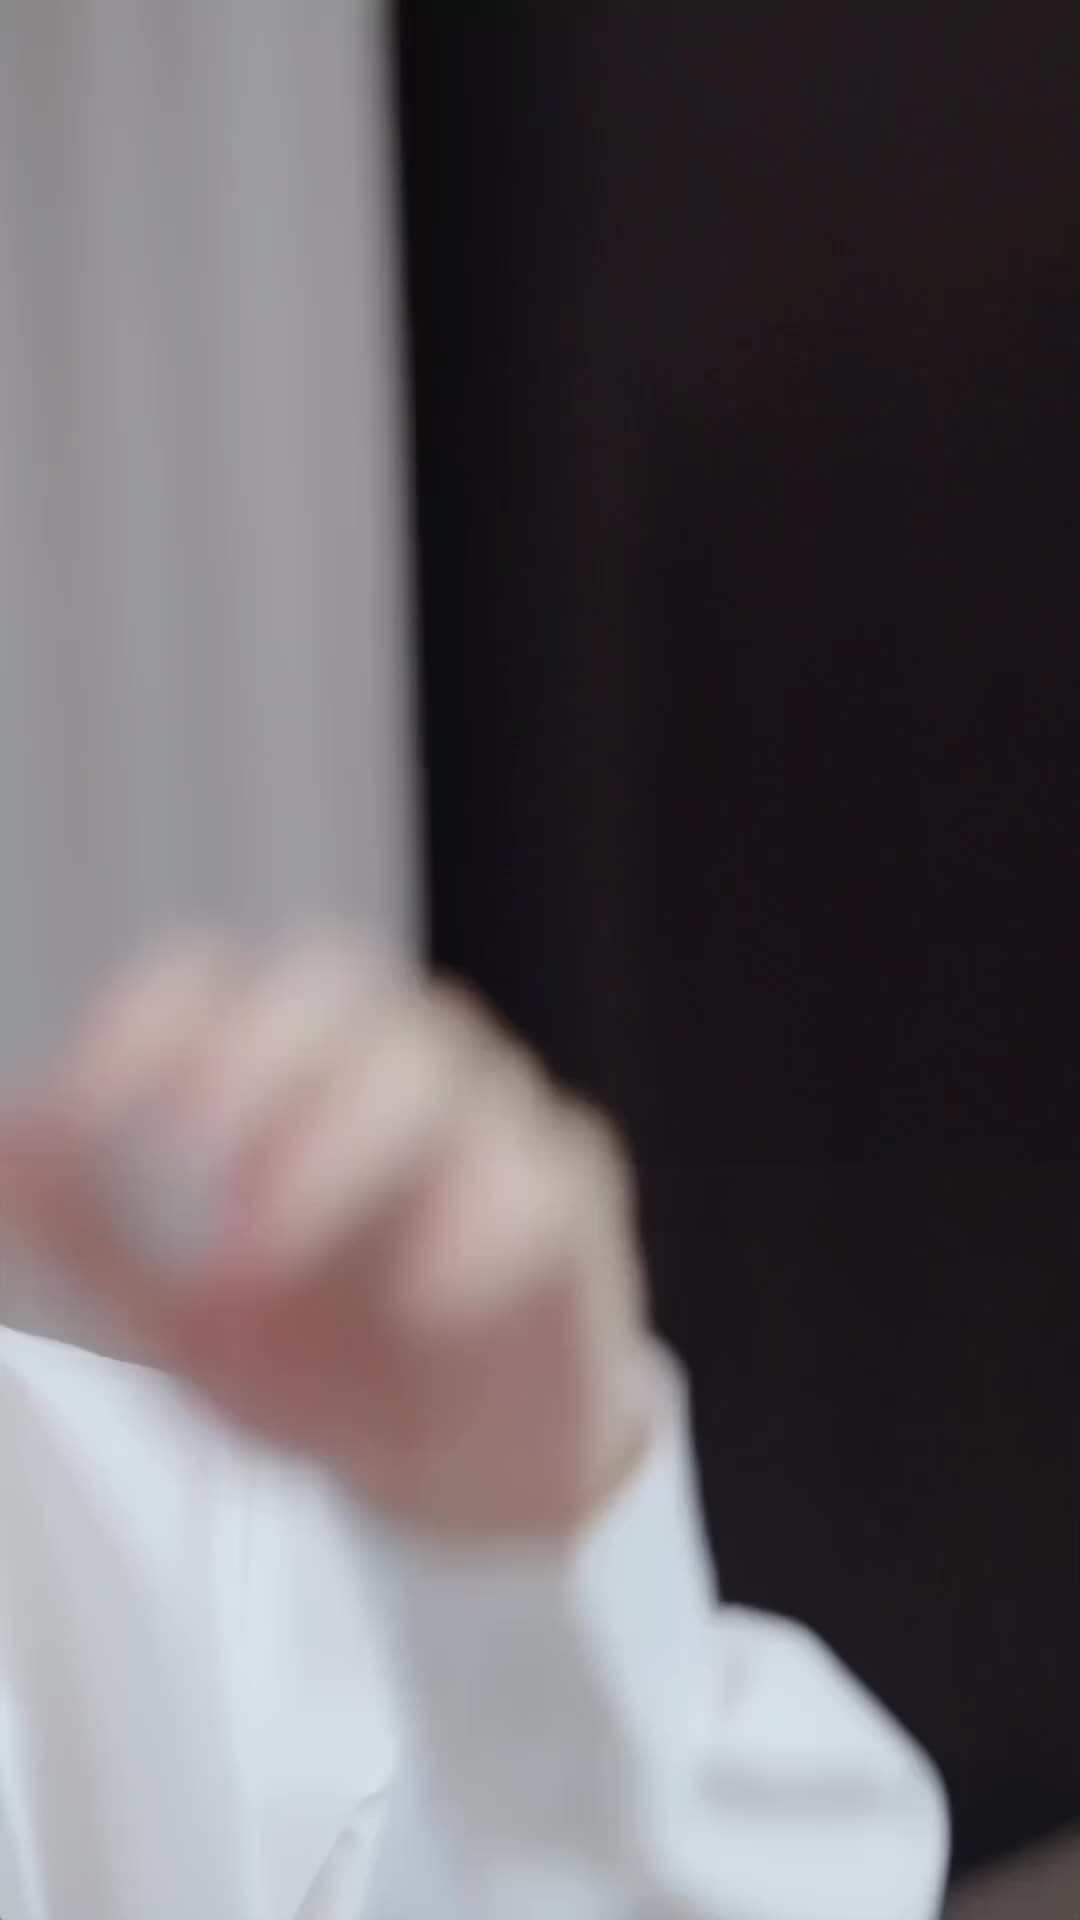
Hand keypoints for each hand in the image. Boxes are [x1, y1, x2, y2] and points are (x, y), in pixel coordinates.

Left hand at [0, 934, 652, 1536]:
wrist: (457, 1473)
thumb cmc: (323, 1360)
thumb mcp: (178, 1309)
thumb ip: (90, 1231)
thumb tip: (2, 1143)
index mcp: (286, 1068)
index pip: (209, 978)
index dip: (141, 1024)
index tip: (76, 1116)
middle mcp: (390, 1065)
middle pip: (334, 980)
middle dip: (251, 1057)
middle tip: (187, 1156)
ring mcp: (489, 1124)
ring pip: (431, 1068)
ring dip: (334, 1147)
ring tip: (250, 1262)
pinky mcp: (567, 1207)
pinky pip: (537, 1179)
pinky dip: (475, 1228)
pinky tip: (418, 1302)